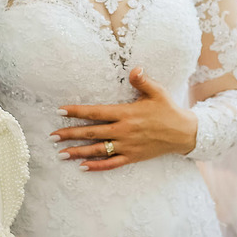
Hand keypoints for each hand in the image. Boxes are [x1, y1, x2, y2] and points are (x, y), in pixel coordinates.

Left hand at [50, 67, 197, 171]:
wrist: (184, 133)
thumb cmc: (168, 110)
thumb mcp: (157, 92)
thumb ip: (142, 81)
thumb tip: (134, 69)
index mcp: (126, 113)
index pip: (96, 112)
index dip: (77, 112)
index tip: (61, 110)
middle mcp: (124, 131)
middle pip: (92, 133)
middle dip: (70, 134)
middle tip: (52, 136)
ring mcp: (127, 146)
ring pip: (98, 150)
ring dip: (78, 152)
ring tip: (61, 154)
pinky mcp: (132, 157)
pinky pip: (112, 164)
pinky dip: (97, 166)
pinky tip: (83, 167)